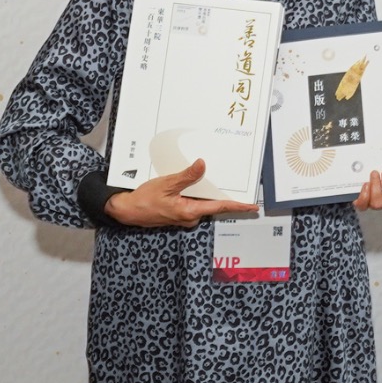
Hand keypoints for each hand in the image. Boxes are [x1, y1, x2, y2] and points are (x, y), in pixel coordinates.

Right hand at [104, 159, 258, 228]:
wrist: (128, 211)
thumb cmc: (145, 199)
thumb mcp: (167, 184)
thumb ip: (186, 176)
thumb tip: (202, 165)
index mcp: (190, 211)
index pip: (219, 208)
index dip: (238, 206)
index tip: (252, 207)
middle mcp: (190, 217)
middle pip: (213, 205)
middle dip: (225, 196)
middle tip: (240, 186)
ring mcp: (184, 217)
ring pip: (202, 203)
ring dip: (209, 193)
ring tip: (216, 179)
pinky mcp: (179, 214)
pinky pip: (193, 203)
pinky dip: (198, 194)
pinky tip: (197, 184)